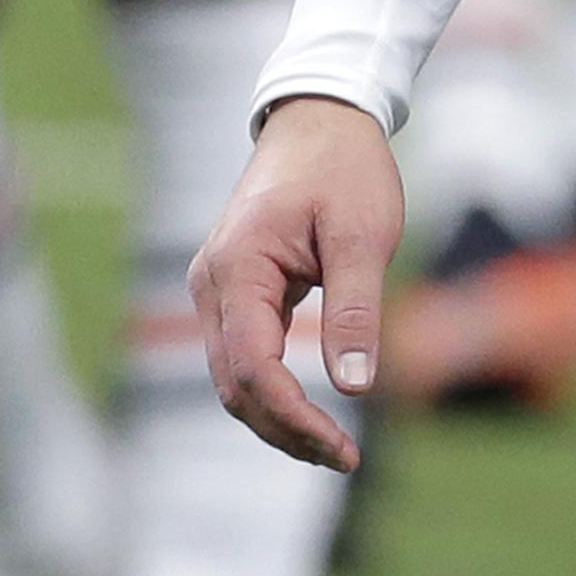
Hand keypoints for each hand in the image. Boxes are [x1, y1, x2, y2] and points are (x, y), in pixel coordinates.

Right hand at [194, 93, 406, 474]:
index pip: (252, 369)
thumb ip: (356, 308)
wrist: (320, 117)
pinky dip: (272, 390)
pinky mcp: (232, 290)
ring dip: (276, 418)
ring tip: (332, 447)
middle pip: (234, 385)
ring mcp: (217, 288)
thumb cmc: (345, 167)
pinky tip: (311, 411)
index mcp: (238, 268)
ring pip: (233, 377)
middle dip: (285, 430)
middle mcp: (212, 284)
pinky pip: (243, 356)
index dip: (294, 418)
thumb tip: (357, 387)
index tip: (343, 450)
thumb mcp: (364, 234)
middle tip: (344, 458)